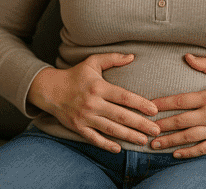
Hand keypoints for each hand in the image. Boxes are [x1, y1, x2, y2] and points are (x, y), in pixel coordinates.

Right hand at [27, 53, 159, 152]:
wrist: (50, 89)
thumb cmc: (75, 75)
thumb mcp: (93, 62)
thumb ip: (113, 58)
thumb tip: (132, 56)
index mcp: (99, 87)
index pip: (124, 97)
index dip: (140, 104)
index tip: (155, 110)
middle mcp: (93, 103)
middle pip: (121, 116)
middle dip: (140, 124)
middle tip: (156, 130)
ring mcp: (85, 117)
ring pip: (110, 129)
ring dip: (128, 136)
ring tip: (143, 140)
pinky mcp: (78, 127)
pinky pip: (94, 139)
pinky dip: (106, 145)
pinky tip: (119, 149)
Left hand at [150, 54, 205, 157]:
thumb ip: (205, 63)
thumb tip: (186, 56)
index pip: (179, 101)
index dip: (162, 104)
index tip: (149, 106)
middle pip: (179, 122)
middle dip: (160, 126)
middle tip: (145, 129)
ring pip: (187, 138)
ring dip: (169, 142)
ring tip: (154, 144)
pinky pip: (201, 149)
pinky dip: (188, 153)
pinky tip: (175, 154)